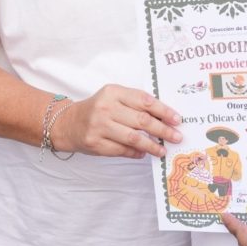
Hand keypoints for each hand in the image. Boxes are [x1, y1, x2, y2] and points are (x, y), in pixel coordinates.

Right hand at [54, 84, 181, 158]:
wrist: (68, 123)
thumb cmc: (98, 109)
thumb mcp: (114, 98)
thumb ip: (136, 104)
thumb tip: (165, 118)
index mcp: (113, 92)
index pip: (144, 101)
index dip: (164, 111)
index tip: (177, 119)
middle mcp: (106, 108)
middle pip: (142, 120)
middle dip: (163, 130)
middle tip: (177, 136)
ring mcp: (99, 126)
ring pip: (133, 138)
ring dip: (152, 145)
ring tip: (163, 150)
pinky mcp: (96, 143)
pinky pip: (122, 150)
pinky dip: (136, 152)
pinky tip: (144, 153)